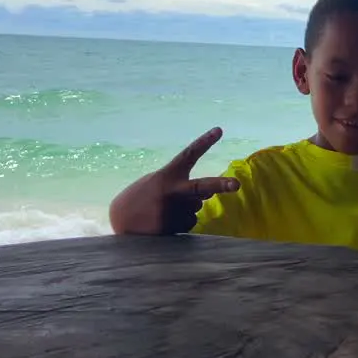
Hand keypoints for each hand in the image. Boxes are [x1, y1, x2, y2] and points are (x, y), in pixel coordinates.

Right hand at [109, 127, 240, 235]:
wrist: (120, 219)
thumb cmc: (143, 197)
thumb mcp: (159, 183)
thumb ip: (184, 185)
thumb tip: (208, 194)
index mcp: (167, 175)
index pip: (188, 155)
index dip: (205, 142)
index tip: (219, 130)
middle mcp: (172, 191)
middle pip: (201, 187)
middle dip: (220, 185)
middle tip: (237, 185)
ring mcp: (171, 210)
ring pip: (196, 208)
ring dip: (186, 209)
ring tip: (164, 210)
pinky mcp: (170, 227)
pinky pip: (189, 223)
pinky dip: (181, 223)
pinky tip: (164, 221)